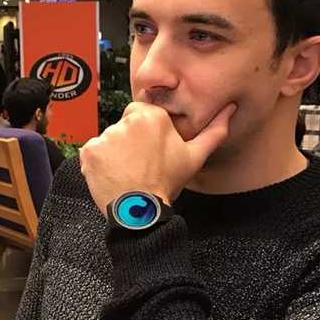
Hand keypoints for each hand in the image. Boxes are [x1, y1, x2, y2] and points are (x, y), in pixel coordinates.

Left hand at [80, 102, 236, 213]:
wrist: (140, 211)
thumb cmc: (167, 183)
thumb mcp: (195, 157)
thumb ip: (214, 130)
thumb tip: (229, 109)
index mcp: (151, 116)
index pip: (142, 114)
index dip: (146, 133)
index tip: (150, 150)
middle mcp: (126, 121)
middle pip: (124, 126)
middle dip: (129, 141)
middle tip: (139, 164)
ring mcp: (105, 136)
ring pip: (109, 139)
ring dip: (114, 153)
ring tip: (126, 172)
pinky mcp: (90, 151)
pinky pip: (92, 152)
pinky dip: (99, 163)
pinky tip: (112, 175)